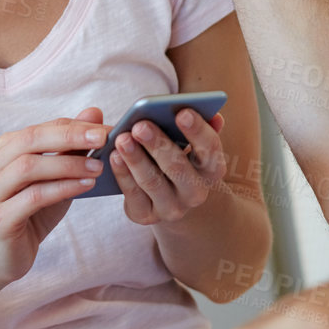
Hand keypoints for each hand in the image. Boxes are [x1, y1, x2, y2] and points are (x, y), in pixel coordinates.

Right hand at [0, 107, 107, 284]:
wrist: (4, 255)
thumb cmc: (32, 211)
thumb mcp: (57, 177)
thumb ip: (71, 146)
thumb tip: (95, 112)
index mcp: (5, 150)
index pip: (42, 128)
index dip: (76, 126)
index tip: (108, 127)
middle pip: (31, 140)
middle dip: (70, 136)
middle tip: (104, 137)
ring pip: (28, 167)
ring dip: (67, 164)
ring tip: (98, 166)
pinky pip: (32, 197)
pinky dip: (62, 188)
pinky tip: (86, 187)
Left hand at [111, 107, 228, 226]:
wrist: (167, 197)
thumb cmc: (177, 157)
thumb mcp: (190, 144)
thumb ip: (200, 126)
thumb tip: (215, 116)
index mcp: (212, 170)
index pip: (210, 150)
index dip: (198, 131)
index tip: (183, 112)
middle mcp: (196, 193)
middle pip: (179, 168)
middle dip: (158, 144)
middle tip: (141, 125)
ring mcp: (172, 208)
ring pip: (153, 182)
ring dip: (136, 158)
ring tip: (122, 138)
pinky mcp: (146, 216)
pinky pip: (133, 195)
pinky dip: (122, 174)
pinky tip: (113, 156)